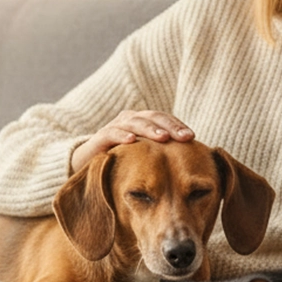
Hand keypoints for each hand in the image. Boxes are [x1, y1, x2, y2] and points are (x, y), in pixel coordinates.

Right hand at [70, 111, 194, 173]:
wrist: (89, 164)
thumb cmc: (123, 162)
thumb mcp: (144, 157)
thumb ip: (162, 155)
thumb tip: (189, 161)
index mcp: (143, 122)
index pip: (164, 119)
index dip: (177, 125)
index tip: (192, 137)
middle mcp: (130, 120)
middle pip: (152, 117)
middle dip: (169, 126)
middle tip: (184, 137)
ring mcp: (115, 127)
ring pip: (135, 123)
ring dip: (149, 129)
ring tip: (163, 137)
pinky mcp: (100, 137)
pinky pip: (112, 133)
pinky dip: (122, 135)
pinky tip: (132, 141)